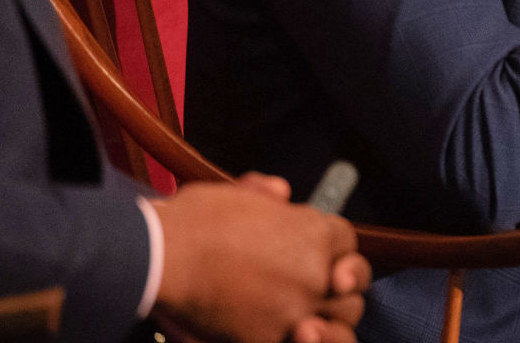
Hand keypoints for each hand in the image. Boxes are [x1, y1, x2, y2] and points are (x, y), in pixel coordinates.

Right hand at [152, 173, 369, 342]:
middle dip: (342, 285)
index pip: (346, 242)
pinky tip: (295, 336)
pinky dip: (304, 341)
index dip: (333, 249)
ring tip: (311, 322)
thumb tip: (280, 193)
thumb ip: (266, 194)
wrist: (166, 256)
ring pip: (342, 320)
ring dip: (333, 321)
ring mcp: (298, 307)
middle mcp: (317, 270)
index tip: (317, 254)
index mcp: (314, 231)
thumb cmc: (197, 220)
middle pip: (353, 282)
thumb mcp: (239, 192)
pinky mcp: (274, 337)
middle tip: (324, 289)